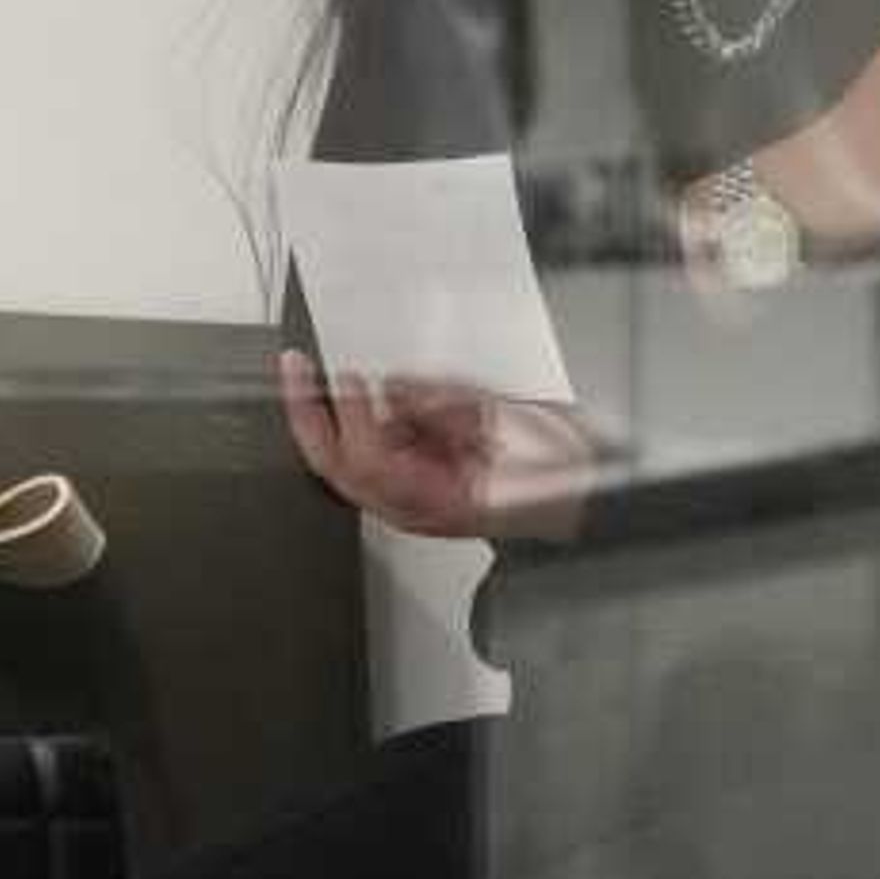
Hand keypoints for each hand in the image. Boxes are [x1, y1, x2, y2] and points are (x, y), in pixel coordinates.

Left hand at [277, 353, 598, 542]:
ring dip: (324, 420)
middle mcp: (416, 508)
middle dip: (310, 419)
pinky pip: (365, 458)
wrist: (584, 495)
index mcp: (440, 502)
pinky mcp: (413, 485)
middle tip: (296, 370)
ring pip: (344, 466)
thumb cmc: (561, 472)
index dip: (357, 420)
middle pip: (341, 470)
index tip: (353, 380)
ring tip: (310, 376)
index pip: (374, 465)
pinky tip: (354, 393)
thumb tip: (396, 389)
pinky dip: (352, 423)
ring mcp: (410, 501)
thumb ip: (449, 407)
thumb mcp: (511, 425)